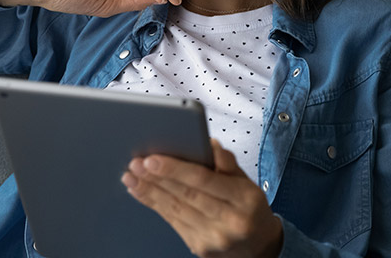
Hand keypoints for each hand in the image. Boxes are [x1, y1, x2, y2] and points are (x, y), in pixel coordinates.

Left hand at [121, 139, 282, 257]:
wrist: (258, 248)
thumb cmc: (250, 208)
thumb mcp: (247, 182)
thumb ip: (227, 164)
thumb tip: (209, 144)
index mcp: (245, 198)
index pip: (204, 180)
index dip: (175, 169)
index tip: (153, 158)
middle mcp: (230, 221)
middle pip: (187, 195)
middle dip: (157, 178)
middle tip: (136, 163)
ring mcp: (214, 238)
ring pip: (176, 210)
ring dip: (150, 191)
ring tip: (132, 176)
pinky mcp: (200, 248)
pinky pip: (173, 222)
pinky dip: (155, 205)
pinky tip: (142, 192)